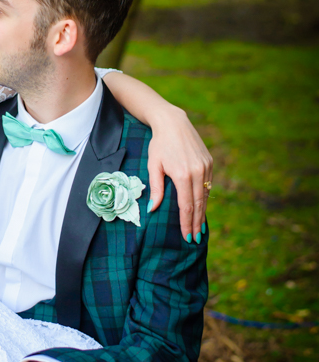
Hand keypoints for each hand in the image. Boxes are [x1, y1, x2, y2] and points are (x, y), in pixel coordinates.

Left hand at [147, 105, 212, 243]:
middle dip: (197, 223)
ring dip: (202, 213)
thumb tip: (152, 209)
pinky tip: (201, 207)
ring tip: (199, 228)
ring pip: (205, 196)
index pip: (187, 206)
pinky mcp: (209, 163)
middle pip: (199, 205)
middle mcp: (198, 172)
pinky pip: (208, 185)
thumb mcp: (153, 166)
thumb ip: (155, 188)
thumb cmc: (159, 145)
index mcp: (183, 175)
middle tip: (195, 239)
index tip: (187, 237)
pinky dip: (204, 198)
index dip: (187, 223)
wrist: (173, 123)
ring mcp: (206, 167)